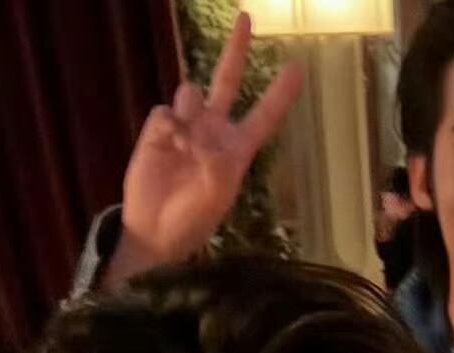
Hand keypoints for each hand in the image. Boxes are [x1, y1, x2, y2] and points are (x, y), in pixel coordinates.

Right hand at [106, 11, 303, 287]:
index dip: (280, 94)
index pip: (263, 116)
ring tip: (184, 144)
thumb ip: (216, 163)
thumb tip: (200, 135)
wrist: (156, 230)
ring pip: (191, 91)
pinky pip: (166, 110)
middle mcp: (214, 131)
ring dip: (191, 112)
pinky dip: (169, 126)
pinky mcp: (159, 128)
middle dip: (237, 50)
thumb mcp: (216, 196)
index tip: (297, 68)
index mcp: (237, 149)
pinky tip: (168, 146)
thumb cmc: (193, 219)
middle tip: (247, 17)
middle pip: (228, 81)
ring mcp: (186, 126)